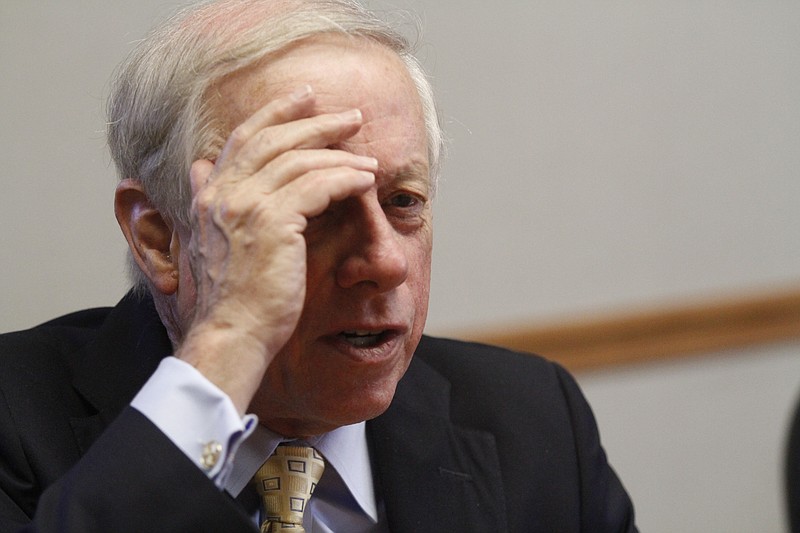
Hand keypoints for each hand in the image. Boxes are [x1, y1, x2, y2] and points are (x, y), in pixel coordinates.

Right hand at [176, 86, 377, 412]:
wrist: (232, 333)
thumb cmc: (233, 295)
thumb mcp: (213, 239)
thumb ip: (209, 200)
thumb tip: (200, 167)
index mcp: (210, 194)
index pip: (244, 138)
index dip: (275, 112)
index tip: (304, 98)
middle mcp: (223, 192)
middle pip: (275, 139)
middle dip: (316, 122)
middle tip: (351, 116)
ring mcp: (246, 205)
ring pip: (301, 160)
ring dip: (341, 156)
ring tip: (370, 160)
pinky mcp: (274, 222)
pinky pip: (319, 185)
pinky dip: (346, 179)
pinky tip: (366, 181)